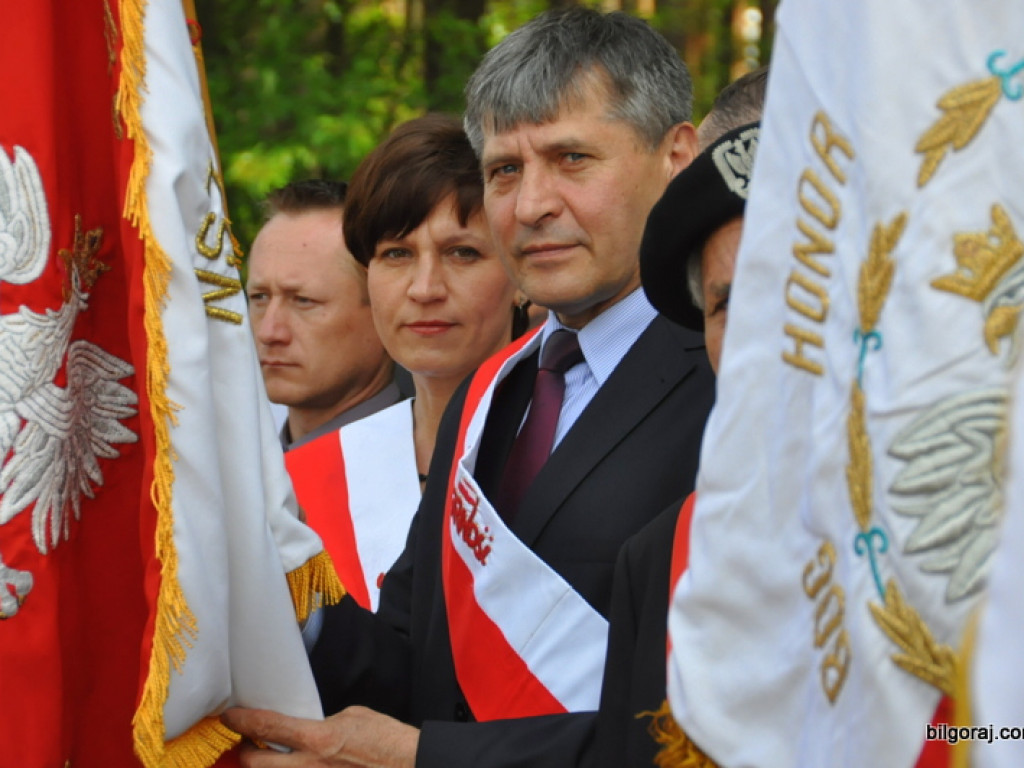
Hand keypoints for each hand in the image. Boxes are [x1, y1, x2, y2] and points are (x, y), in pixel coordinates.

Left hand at [222, 705, 418, 767]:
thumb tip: (308, 728)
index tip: (230, 716)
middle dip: (245, 751)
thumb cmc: (387, 740)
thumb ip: (323, 724)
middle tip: (246, 740)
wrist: (408, 764)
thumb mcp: (353, 717)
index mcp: (318, 739)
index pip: (268, 726)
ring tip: (268, 755)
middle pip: (256, 764)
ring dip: (267, 766)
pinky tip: (295, 765)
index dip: (242, 720)